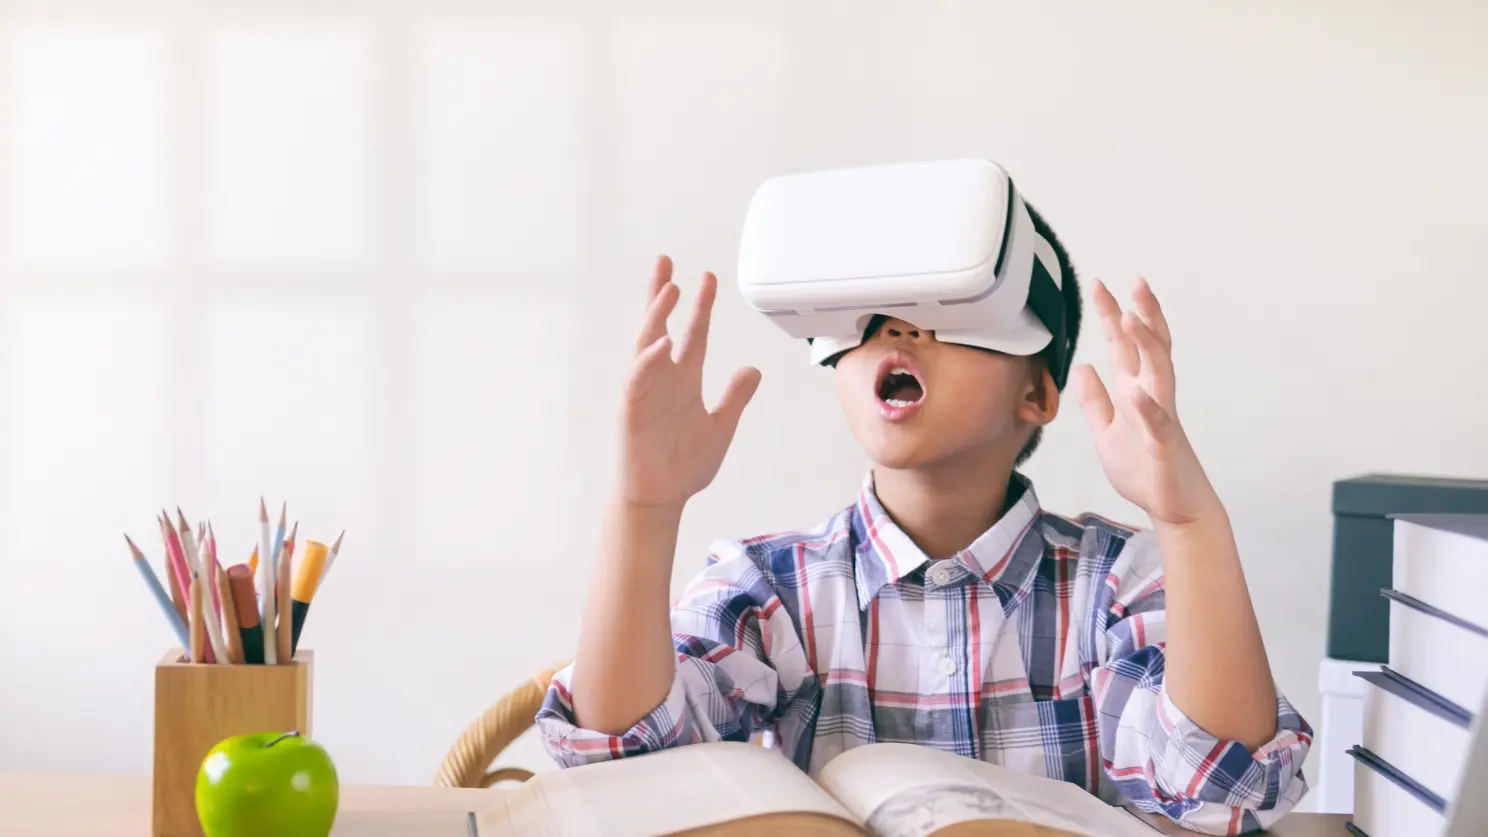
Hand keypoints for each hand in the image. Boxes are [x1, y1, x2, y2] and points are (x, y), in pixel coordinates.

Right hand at [618, 255, 761, 509]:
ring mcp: (645, 391)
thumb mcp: (721, 426)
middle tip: (667, 262)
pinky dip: (649, 360)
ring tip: (669, 289)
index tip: (707, 278)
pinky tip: (661, 343)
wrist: (662, 497)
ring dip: (656, 316)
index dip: (700, 307)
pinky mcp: (632, 409)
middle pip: (659, 326)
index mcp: (683, 380)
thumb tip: (754, 370)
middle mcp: (662, 379)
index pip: (693, 334)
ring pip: (647, 344)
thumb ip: (735, 397)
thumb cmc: (684, 465)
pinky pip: (639, 379)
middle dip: (663, 294)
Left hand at [1072, 278, 1219, 526]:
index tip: (1098, 285)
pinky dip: (1148, 407)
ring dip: (1146, 346)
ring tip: (1131, 318)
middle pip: (1149, 348)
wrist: (1173, 508)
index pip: (1124, 346)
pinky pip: (1158, 424)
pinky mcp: (1165, 448)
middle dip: (1141, 314)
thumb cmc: (1143, 469)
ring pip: (1159, 375)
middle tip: (1134, 282)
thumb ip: (1095, 400)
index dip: (1112, 316)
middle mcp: (1152, 398)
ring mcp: (1161, 421)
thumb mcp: (1105, 431)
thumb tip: (1083, 366)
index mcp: (1134, 392)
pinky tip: (1136, 390)